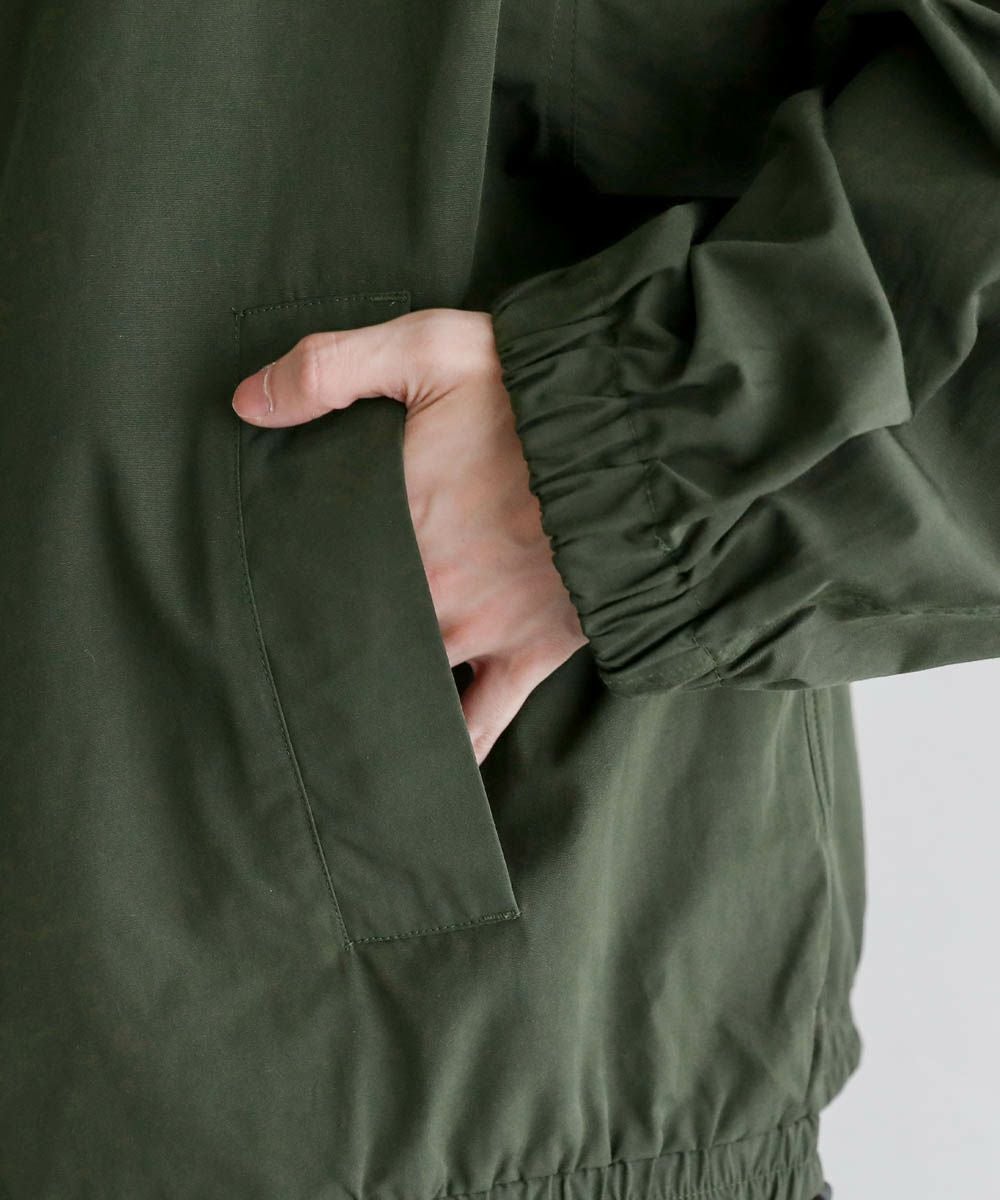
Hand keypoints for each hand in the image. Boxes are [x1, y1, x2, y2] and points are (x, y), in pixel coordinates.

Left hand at [231, 307, 587, 765]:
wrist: (649, 440)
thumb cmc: (539, 394)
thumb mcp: (431, 347)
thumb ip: (331, 368)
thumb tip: (246, 402)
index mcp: (393, 525)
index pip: (312, 575)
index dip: (278, 594)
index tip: (246, 609)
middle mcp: (427, 594)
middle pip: (352, 638)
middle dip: (316, 657)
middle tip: (275, 679)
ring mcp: (480, 633)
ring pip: (404, 687)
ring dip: (371, 707)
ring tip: (331, 739)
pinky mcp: (531, 655)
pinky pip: (482, 723)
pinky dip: (450, 753)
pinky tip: (420, 779)